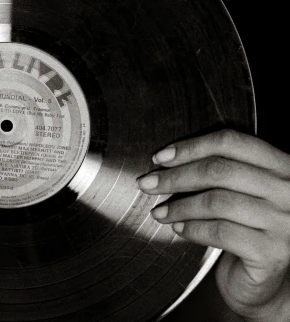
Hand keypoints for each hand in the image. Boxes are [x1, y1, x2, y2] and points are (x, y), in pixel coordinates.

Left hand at [137, 129, 289, 320]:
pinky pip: (221, 232)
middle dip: (175, 176)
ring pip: (217, 201)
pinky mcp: (272, 253)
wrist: (265, 282)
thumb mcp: (240, 190)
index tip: (160, 158)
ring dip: (179, 206)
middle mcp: (287, 190)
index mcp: (281, 164)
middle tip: (147, 184)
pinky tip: (179, 229)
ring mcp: (283, 222)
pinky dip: (193, 229)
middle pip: (219, 170)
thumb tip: (164, 160)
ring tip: (159, 211)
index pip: (230, 141)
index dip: (190, 146)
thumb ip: (218, 169)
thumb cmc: (246, 227)